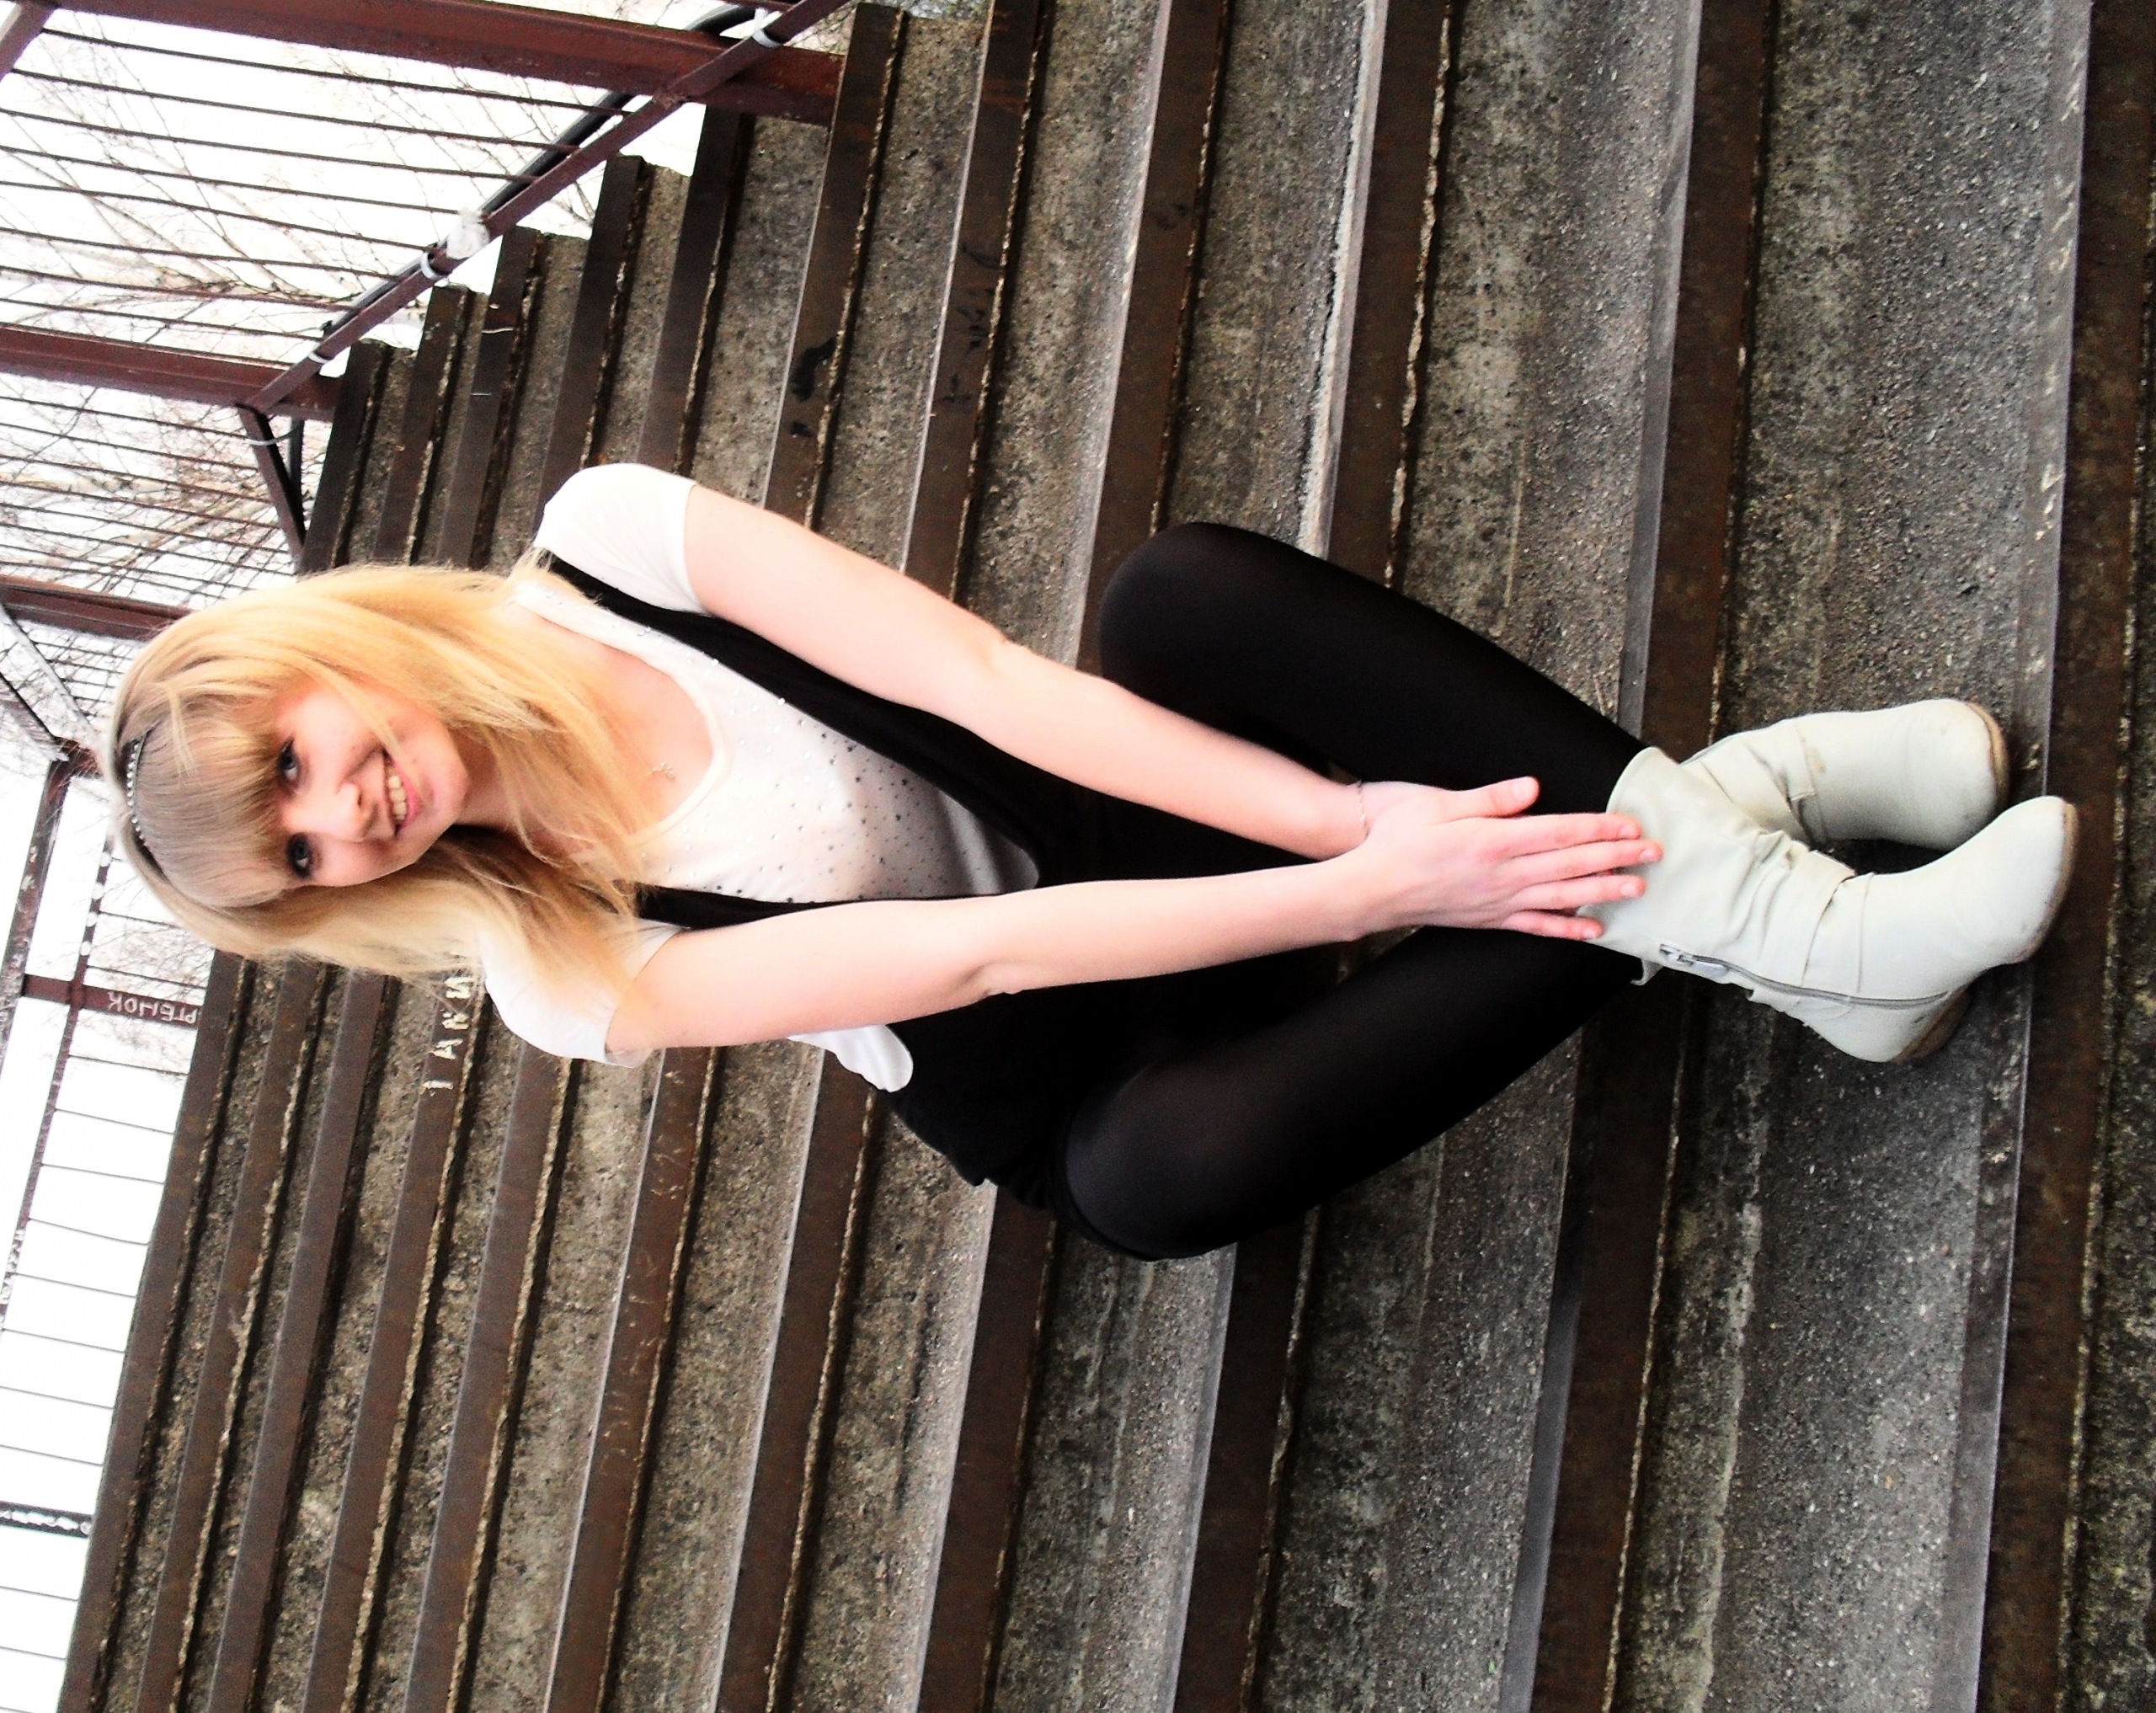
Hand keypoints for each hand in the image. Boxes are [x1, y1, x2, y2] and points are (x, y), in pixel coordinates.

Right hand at [1343, 777, 1658, 940]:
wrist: (1370, 889)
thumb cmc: (1398, 842)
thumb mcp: (1437, 805)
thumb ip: (1489, 798)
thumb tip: (1532, 787)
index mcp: (1492, 841)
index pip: (1559, 833)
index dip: (1599, 829)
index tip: (1630, 826)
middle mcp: (1502, 875)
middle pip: (1571, 865)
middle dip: (1616, 858)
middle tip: (1653, 854)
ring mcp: (1498, 901)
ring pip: (1562, 896)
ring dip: (1603, 892)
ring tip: (1636, 889)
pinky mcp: (1490, 919)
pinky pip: (1536, 926)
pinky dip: (1567, 928)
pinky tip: (1593, 930)